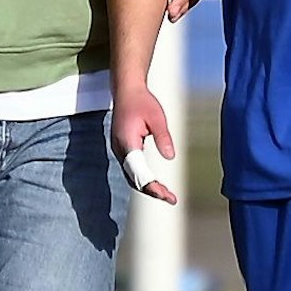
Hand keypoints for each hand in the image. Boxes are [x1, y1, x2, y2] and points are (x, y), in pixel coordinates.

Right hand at [110, 85, 178, 203]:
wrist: (126, 91)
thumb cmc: (142, 102)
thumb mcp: (158, 117)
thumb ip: (163, 137)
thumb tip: (170, 157)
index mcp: (127, 142)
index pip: (138, 171)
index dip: (151, 186)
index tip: (165, 195)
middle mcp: (120, 150)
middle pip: (134, 178)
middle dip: (152, 190)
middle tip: (171, 198)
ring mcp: (120, 150)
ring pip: (132, 176)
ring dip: (147, 186)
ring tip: (166, 195)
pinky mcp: (123, 149)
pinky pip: (132, 169)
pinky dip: (142, 178)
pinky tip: (155, 184)